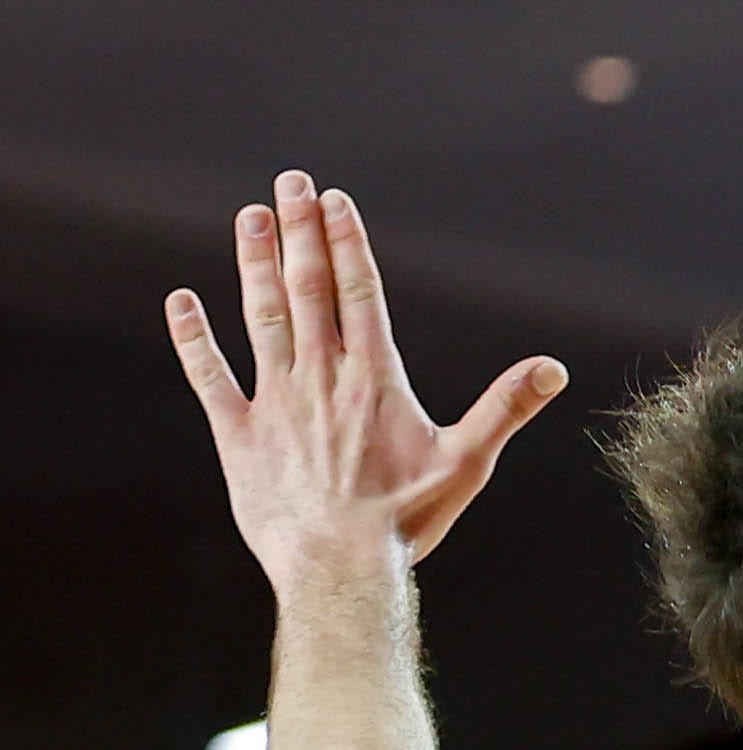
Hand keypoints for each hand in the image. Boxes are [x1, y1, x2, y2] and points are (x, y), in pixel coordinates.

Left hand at [167, 173, 564, 593]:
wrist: (338, 568)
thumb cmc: (407, 519)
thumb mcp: (468, 462)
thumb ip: (506, 407)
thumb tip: (553, 367)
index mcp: (373, 378)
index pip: (358, 291)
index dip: (346, 241)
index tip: (334, 199)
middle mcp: (319, 378)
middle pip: (307, 288)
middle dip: (300, 231)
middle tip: (290, 182)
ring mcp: (274, 403)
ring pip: (261, 318)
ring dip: (255, 265)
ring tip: (251, 217)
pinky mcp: (237, 436)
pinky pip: (209, 378)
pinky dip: (194, 338)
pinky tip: (181, 301)